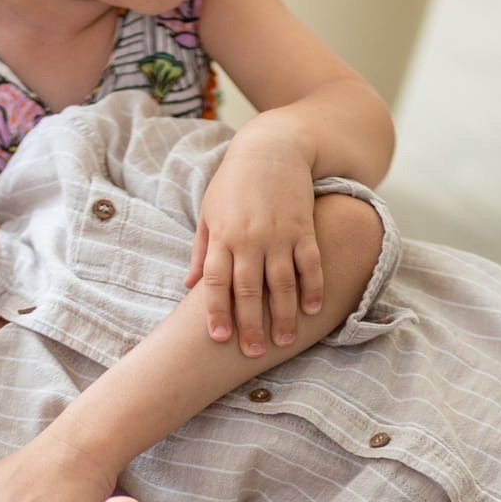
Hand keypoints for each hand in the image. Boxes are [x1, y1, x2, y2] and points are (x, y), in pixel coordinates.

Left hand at [185, 121, 322, 355]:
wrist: (271, 148)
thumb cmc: (234, 184)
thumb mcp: (210, 213)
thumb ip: (201, 251)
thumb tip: (188, 287)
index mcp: (222, 237)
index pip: (216, 283)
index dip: (217, 313)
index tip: (219, 339)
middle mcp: (249, 238)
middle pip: (248, 290)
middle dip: (250, 325)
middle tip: (253, 353)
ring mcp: (279, 234)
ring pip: (281, 283)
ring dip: (283, 315)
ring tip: (283, 341)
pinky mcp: (304, 228)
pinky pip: (310, 264)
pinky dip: (312, 288)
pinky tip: (312, 310)